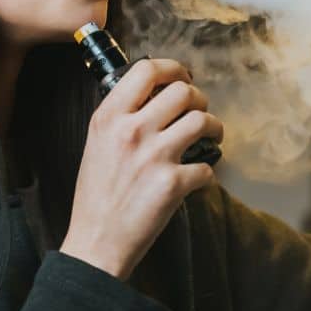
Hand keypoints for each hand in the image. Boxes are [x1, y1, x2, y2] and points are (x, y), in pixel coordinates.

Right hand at [61, 58, 223, 279]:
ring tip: (212, 137)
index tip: (183, 78)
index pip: (147, 71)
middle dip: (199, 100)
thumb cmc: (96, 196)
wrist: (96, 241)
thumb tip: (153, 98)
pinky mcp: (173, 183)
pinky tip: (197, 178)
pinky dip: (207, 172)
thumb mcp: (96, 144)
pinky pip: (207, 166)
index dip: (174, 69)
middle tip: (199, 112)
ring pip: (202, 121)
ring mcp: (154, 156)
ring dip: (214, 128)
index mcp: (109, 117)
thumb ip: (120, 118)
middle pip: (183, 92)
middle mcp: (131, 130)